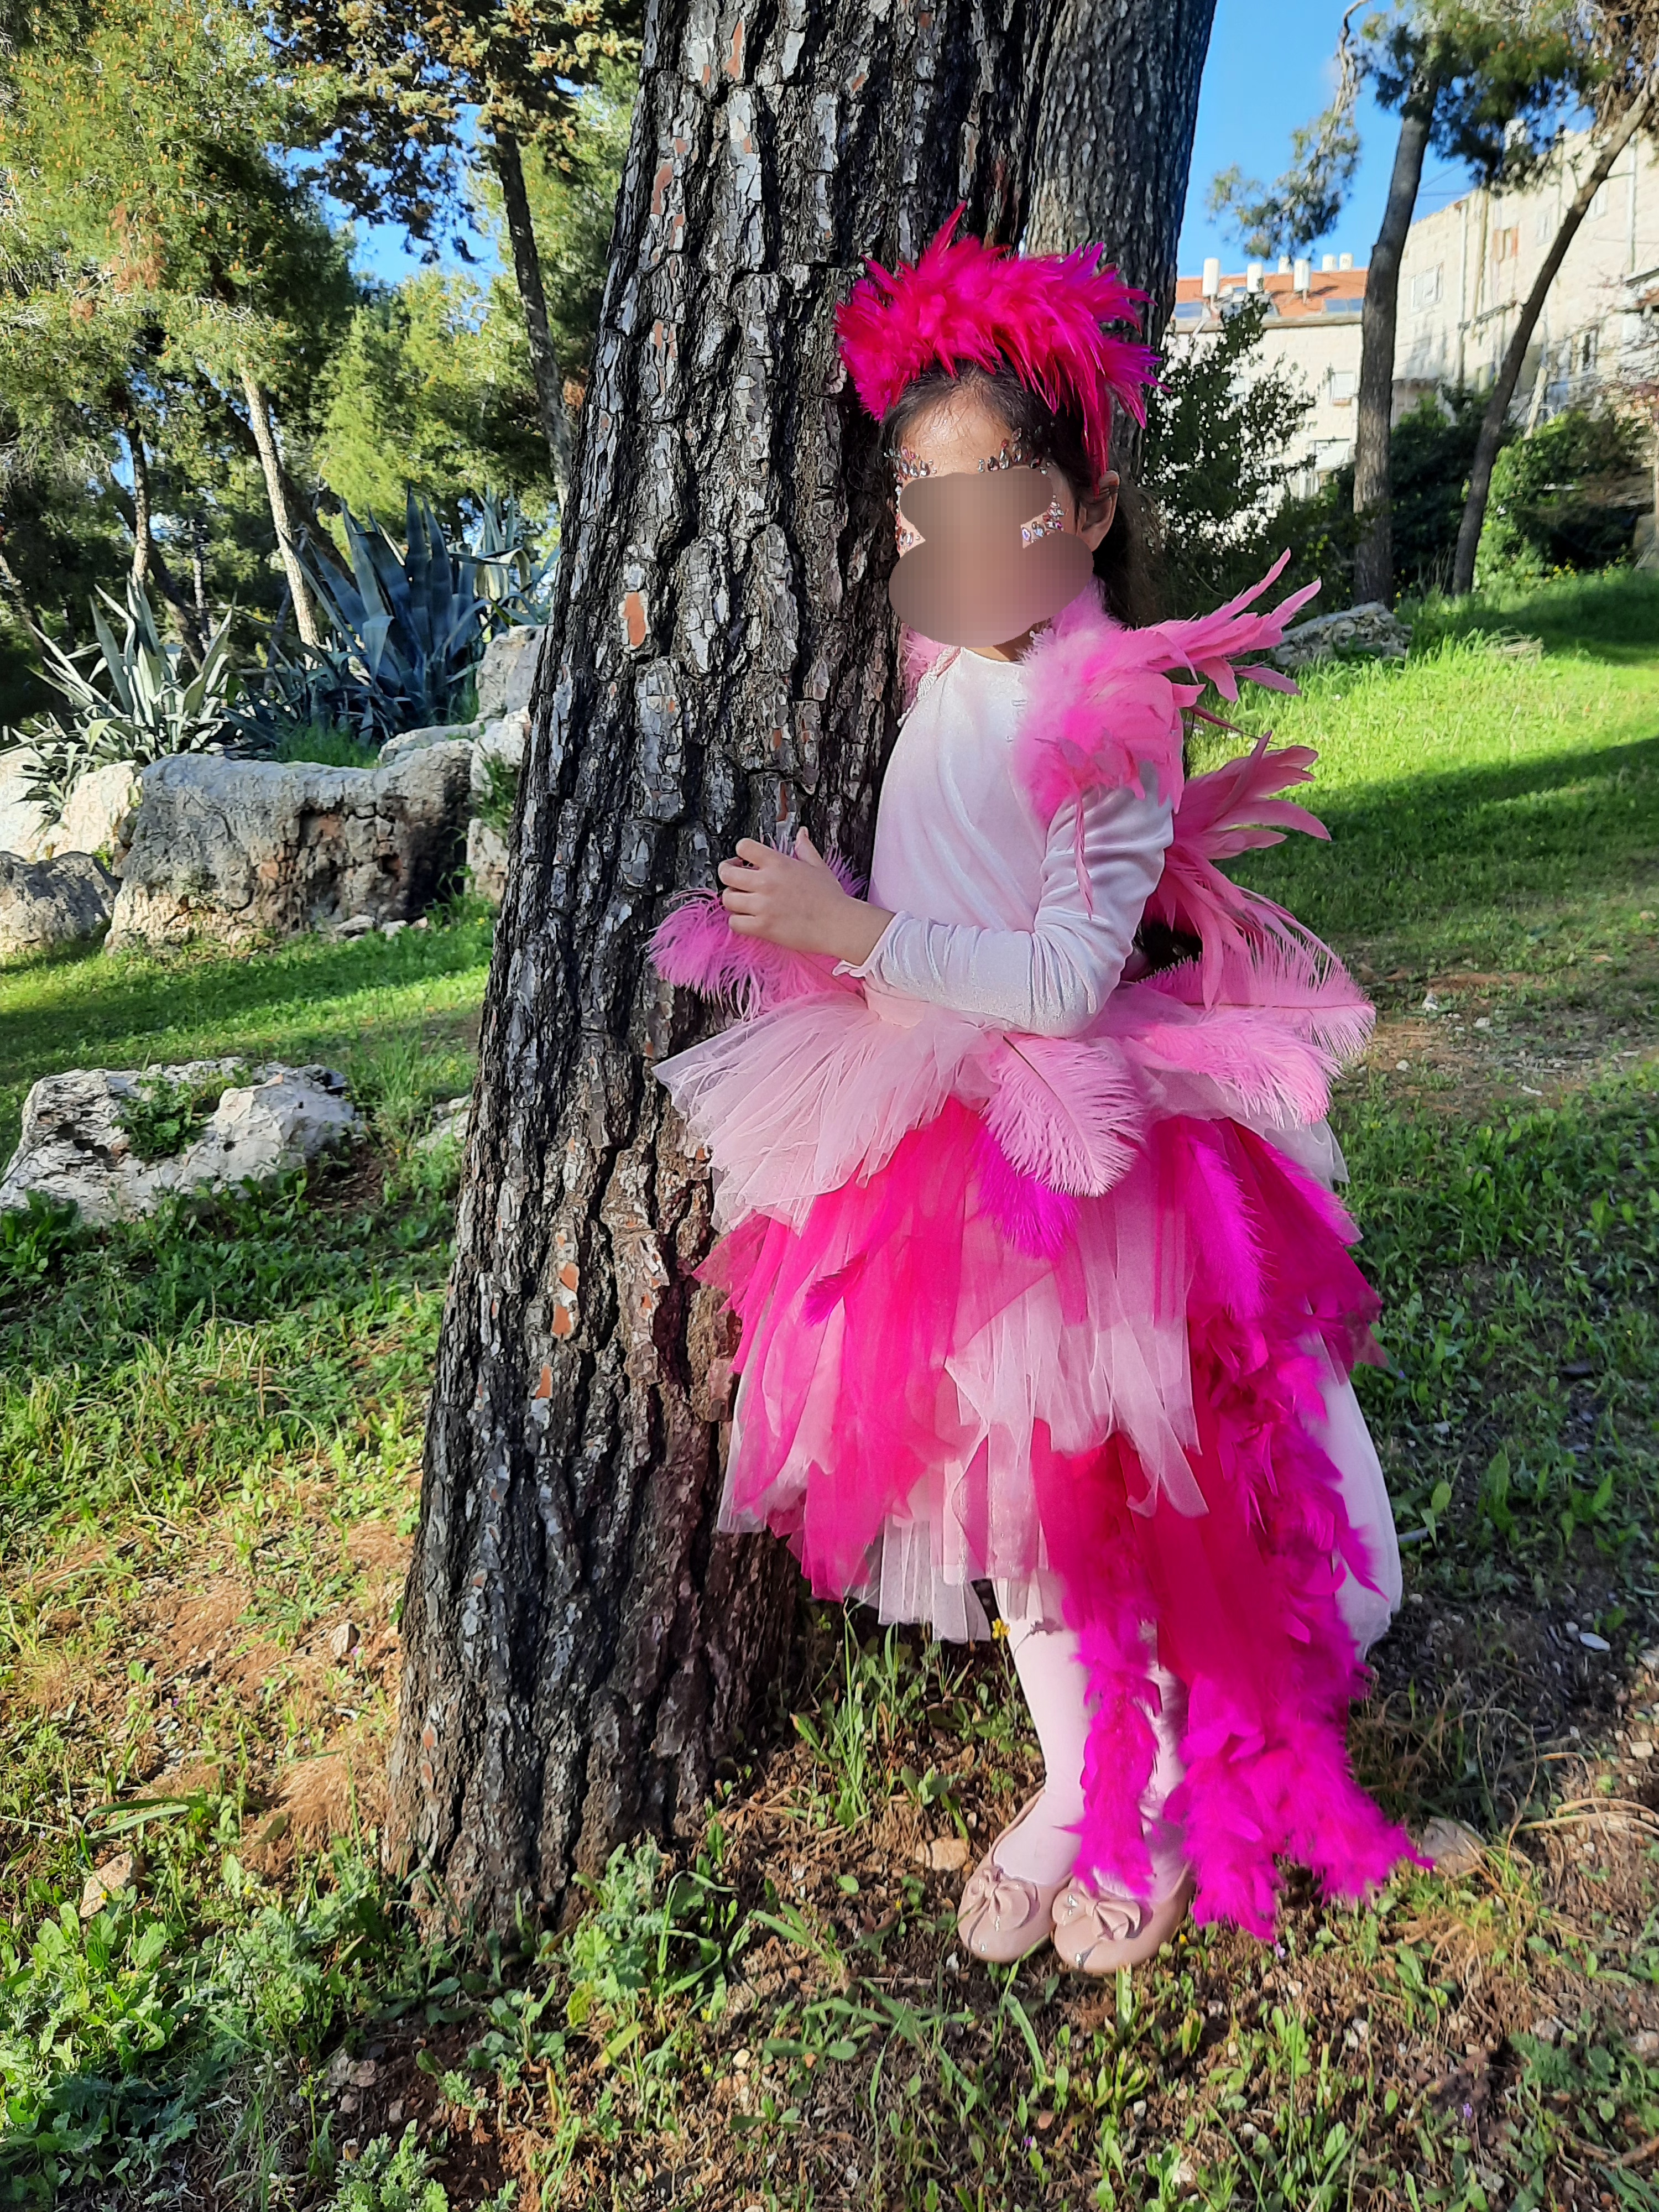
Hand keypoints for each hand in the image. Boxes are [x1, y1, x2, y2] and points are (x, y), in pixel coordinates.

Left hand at [718, 829, 891, 964]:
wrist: (839, 924)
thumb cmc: (831, 898)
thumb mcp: (818, 866)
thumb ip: (805, 848)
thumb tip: (801, 834)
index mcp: (779, 863)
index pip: (743, 847)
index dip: (739, 853)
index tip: (742, 861)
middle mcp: (767, 882)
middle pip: (727, 873)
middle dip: (726, 875)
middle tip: (733, 880)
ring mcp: (763, 905)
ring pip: (727, 899)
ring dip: (732, 900)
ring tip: (742, 902)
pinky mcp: (763, 927)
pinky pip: (734, 923)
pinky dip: (737, 922)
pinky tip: (748, 920)